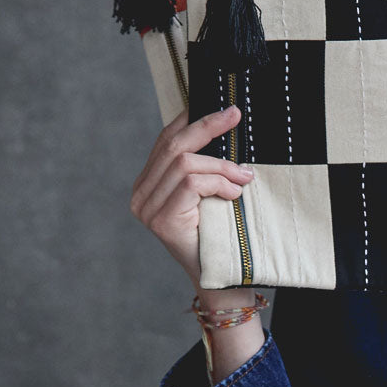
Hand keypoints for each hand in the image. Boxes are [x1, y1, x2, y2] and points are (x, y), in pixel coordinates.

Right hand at [130, 106, 252, 285]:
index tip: (222, 108)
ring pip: (184, 163)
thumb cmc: (219, 234)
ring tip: (245, 176)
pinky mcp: (161, 219)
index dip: (192, 120)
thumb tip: (225, 125)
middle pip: (172, 145)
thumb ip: (204, 167)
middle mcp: (141, 194)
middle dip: (207, 126)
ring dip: (221, 165)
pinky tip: (235, 192)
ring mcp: (147, 208)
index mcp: (149, 184)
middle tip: (235, 115)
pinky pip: (191, 184)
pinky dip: (218, 182)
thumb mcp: (210, 192)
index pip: (166, 140)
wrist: (221, 277)